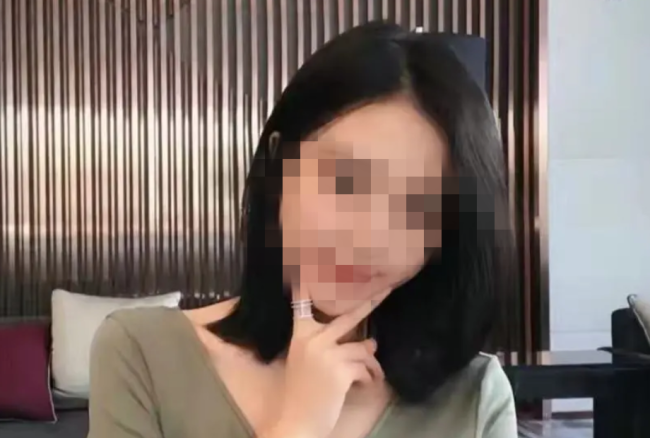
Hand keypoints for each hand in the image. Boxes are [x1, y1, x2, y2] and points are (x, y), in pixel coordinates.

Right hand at [269, 286, 390, 437]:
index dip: (307, 286)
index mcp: (300, 336)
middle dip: (371, 302)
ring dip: (371, 362)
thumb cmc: (301, 393)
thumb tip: (368, 341)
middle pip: (348, 317)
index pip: (302, 305)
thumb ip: (327, 347)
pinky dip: (369, 377)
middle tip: (387, 289)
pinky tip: (364, 386)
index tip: (309, 265)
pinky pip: (365, 367)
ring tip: (372, 373)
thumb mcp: (305, 362)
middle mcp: (313, 339)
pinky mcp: (341, 370)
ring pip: (363, 348)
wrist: (297, 422)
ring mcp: (327, 354)